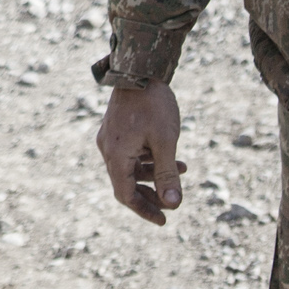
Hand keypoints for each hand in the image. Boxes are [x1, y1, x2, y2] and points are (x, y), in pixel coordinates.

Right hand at [95, 82, 186, 224]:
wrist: (139, 68)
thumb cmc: (153, 104)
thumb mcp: (166, 142)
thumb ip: (167, 175)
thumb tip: (173, 205)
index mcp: (116, 154)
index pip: (125, 194)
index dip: (145, 210)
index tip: (164, 220)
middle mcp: (107, 148)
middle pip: (125, 183)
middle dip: (150, 195)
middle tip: (172, 203)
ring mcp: (110, 137)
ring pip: (129, 168)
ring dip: (153, 175)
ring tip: (181, 171)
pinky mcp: (116, 128)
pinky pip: (129, 153)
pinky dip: (148, 160)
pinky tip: (170, 156)